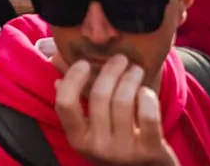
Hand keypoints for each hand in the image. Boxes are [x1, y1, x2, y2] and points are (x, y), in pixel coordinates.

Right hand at [55, 55, 179, 165]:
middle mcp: (97, 147)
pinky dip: (148, 98)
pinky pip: (148, 116)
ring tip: (135, 70)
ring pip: (124, 102)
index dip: (73, 78)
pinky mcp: (150, 151)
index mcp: (78, 139)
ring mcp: (124, 151)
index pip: (65, 103)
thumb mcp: (91, 129)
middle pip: (99, 96)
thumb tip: (59, 72)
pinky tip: (146, 92)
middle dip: (111, 70)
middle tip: (120, 59)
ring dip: (131, 78)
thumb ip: (77, 102)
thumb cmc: (115, 143)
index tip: (84, 63)